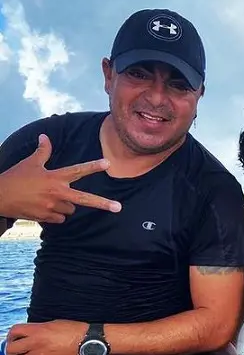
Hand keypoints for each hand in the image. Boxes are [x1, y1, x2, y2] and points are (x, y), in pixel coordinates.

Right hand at [0, 134, 121, 222]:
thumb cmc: (15, 178)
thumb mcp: (30, 163)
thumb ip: (42, 151)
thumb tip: (45, 136)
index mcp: (54, 177)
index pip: (77, 170)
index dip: (93, 166)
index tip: (107, 164)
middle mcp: (57, 192)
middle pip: (84, 199)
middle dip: (103, 204)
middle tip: (118, 207)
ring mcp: (52, 206)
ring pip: (70, 209)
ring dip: (66, 205)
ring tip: (48, 198)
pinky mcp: (46, 217)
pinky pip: (60, 218)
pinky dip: (56, 215)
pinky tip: (43, 207)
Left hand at [4, 320, 86, 354]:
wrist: (87, 340)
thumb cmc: (74, 329)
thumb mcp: (54, 324)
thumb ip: (39, 329)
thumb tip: (32, 334)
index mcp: (37, 330)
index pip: (14, 332)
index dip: (11, 336)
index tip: (13, 338)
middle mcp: (36, 343)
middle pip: (12, 349)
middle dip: (11, 352)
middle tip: (15, 352)